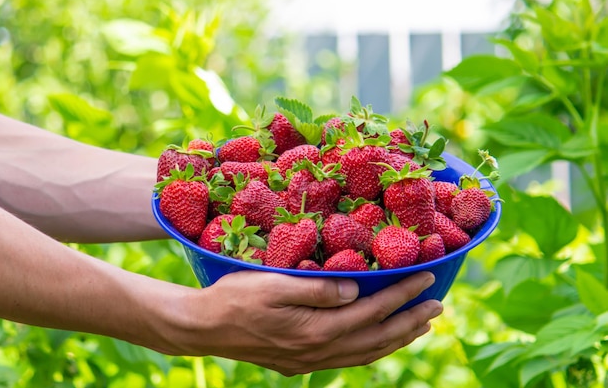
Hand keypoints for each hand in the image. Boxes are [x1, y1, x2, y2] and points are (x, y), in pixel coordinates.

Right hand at [164, 270, 442, 375]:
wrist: (203, 327)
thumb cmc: (235, 296)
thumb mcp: (273, 284)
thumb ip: (317, 289)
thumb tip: (357, 290)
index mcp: (316, 329)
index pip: (373, 310)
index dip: (403, 294)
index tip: (428, 278)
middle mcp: (319, 351)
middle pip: (377, 338)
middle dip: (411, 321)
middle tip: (437, 305)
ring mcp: (310, 361)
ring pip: (366, 353)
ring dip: (396, 338)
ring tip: (419, 325)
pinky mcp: (300, 363)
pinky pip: (349, 359)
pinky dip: (372, 349)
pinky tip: (378, 340)